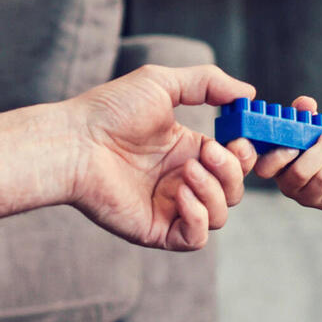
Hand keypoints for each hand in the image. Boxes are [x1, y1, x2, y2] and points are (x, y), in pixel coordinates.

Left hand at [62, 64, 258, 249]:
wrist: (74, 142)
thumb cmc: (110, 111)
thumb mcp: (162, 84)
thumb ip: (208, 82)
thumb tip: (248, 93)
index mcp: (187, 150)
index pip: (235, 162)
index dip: (245, 154)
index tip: (238, 138)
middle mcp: (182, 180)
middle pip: (233, 190)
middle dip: (232, 171)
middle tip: (207, 151)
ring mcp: (170, 207)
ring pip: (219, 215)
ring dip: (214, 192)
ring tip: (185, 170)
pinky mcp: (156, 229)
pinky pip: (195, 238)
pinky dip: (198, 218)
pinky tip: (181, 195)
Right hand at [252, 96, 321, 210]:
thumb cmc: (318, 144)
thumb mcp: (309, 126)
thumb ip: (304, 111)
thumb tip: (306, 104)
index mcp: (275, 166)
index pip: (264, 169)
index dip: (277, 158)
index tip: (294, 145)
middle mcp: (288, 186)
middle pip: (299, 173)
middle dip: (319, 151)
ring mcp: (308, 198)